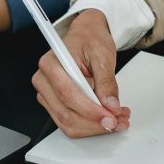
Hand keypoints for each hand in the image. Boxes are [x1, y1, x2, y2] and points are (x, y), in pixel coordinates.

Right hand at [31, 9, 130, 137]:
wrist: (86, 36)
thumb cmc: (90, 40)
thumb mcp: (103, 55)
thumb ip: (106, 82)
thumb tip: (111, 105)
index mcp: (51, 63)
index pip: (67, 94)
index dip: (90, 110)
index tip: (111, 117)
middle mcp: (44, 80)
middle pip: (65, 113)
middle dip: (95, 122)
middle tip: (119, 120)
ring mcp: (47, 94)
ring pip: (67, 123)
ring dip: (93, 127)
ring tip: (117, 119)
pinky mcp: (54, 104)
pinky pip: (69, 123)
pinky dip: (89, 125)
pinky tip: (106, 117)